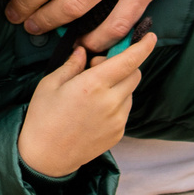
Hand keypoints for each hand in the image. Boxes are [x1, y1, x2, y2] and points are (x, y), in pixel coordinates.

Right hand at [17, 35, 156, 177]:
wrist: (45, 158)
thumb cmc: (43, 118)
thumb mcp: (50, 84)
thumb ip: (72, 64)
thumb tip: (83, 51)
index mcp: (93, 85)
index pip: (129, 61)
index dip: (143, 46)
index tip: (150, 36)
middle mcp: (110, 102)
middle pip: (134, 74)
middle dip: (124, 64)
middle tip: (97, 67)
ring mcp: (117, 120)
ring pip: (130, 92)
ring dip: (119, 84)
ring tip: (93, 92)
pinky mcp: (118, 133)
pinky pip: (125, 109)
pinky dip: (116, 102)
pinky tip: (94, 109)